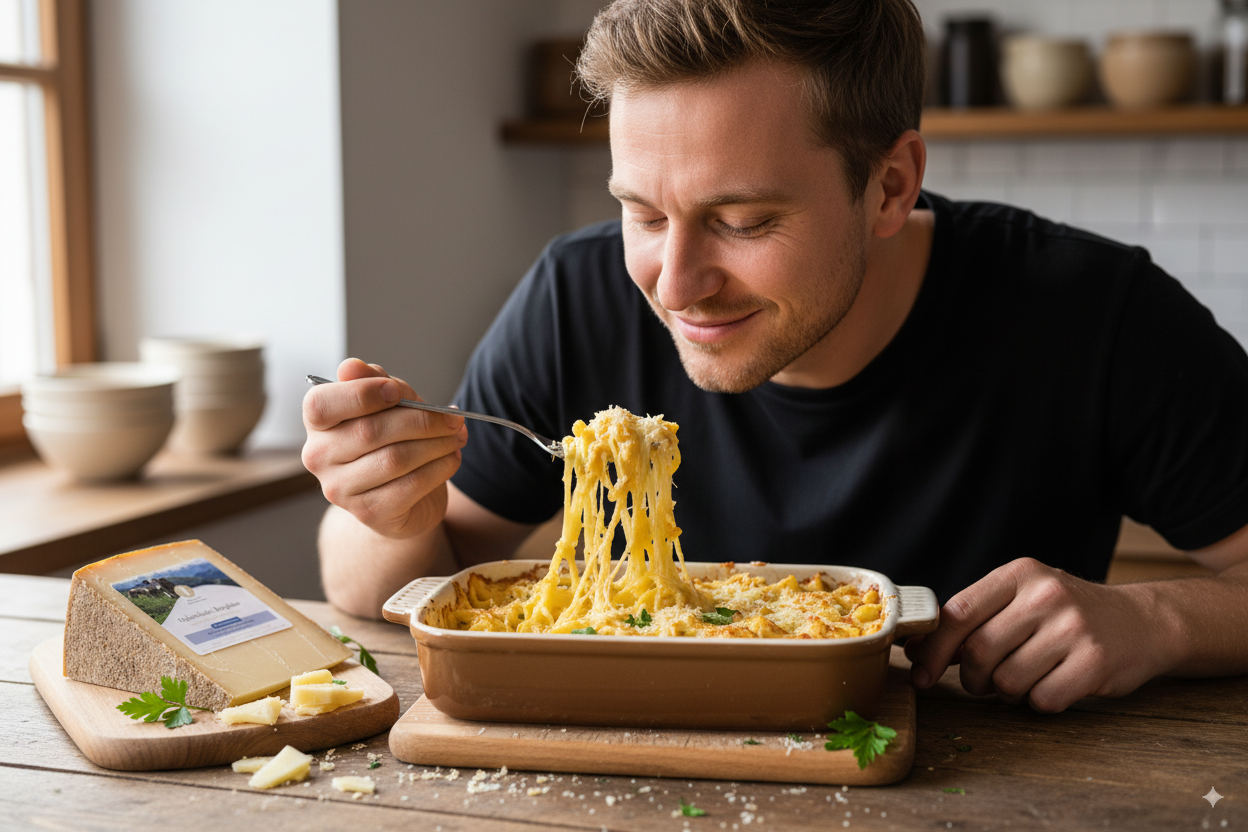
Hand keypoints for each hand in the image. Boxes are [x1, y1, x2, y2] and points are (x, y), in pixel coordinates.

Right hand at [301, 358, 467, 539]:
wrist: (400, 499)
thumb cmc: (391, 441)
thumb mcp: (387, 404)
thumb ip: (376, 382)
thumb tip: (351, 367)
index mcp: (317, 423)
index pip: (321, 404)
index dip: (361, 393)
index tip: (397, 391)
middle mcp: (319, 457)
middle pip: (370, 431)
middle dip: (421, 420)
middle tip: (453, 418)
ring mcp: (341, 490)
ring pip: (395, 459)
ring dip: (437, 444)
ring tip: (457, 436)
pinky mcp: (369, 513)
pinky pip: (410, 486)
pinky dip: (439, 468)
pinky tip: (452, 457)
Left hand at [904, 557, 1171, 712]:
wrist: (1143, 622)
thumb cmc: (1067, 614)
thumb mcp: (1022, 599)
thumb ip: (974, 620)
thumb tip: (916, 648)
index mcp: (1019, 574)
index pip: (958, 612)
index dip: (932, 647)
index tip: (919, 670)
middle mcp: (1045, 595)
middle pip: (978, 651)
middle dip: (971, 677)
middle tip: (981, 682)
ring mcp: (1073, 628)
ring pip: (1007, 680)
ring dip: (1005, 692)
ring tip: (1022, 679)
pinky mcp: (1095, 662)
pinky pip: (1042, 699)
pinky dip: (1039, 702)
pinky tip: (1052, 685)